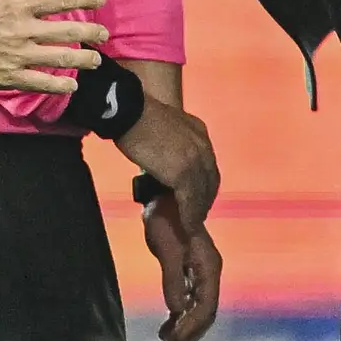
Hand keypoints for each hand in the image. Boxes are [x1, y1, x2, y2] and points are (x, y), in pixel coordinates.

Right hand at [0, 0, 105, 91]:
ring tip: (96, 61)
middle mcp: (22, 31)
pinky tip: (71, 87)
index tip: (100, 0)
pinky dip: (57, 86)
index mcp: (16, 6)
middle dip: (90, 32)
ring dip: (81, 59)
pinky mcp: (8, 77)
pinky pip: (39, 82)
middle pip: (66, 31)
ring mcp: (17, 56)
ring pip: (58, 58)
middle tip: (104, 34)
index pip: (58, 1)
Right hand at [115, 97, 220, 228]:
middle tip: (198, 215)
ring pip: (202, 194)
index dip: (205, 183)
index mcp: (199, 132)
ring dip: (198, 212)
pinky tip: (187, 227)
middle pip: (210, 180)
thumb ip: (170, 142)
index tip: (200, 196)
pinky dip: (190, 217)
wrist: (130, 112)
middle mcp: (202, 146)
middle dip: (205, 199)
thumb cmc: (137, 116)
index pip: (208, 164)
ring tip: (192, 227)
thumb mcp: (164, 126)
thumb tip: (163, 159)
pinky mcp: (183, 173)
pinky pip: (190, 201)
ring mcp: (195, 160)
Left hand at [141, 194, 222, 340]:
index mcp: (209, 267)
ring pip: (200, 308)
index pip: (205, 308)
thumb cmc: (165, 220)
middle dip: (189, 334)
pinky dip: (181, 315)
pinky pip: (192, 299)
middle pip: (206, 313)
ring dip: (185, 328)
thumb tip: (178, 310)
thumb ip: (173, 280)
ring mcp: (203, 271)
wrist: (164, 196)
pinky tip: (168, 324)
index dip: (190, 329)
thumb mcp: (166, 249)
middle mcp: (211, 271)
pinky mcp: (193, 269)